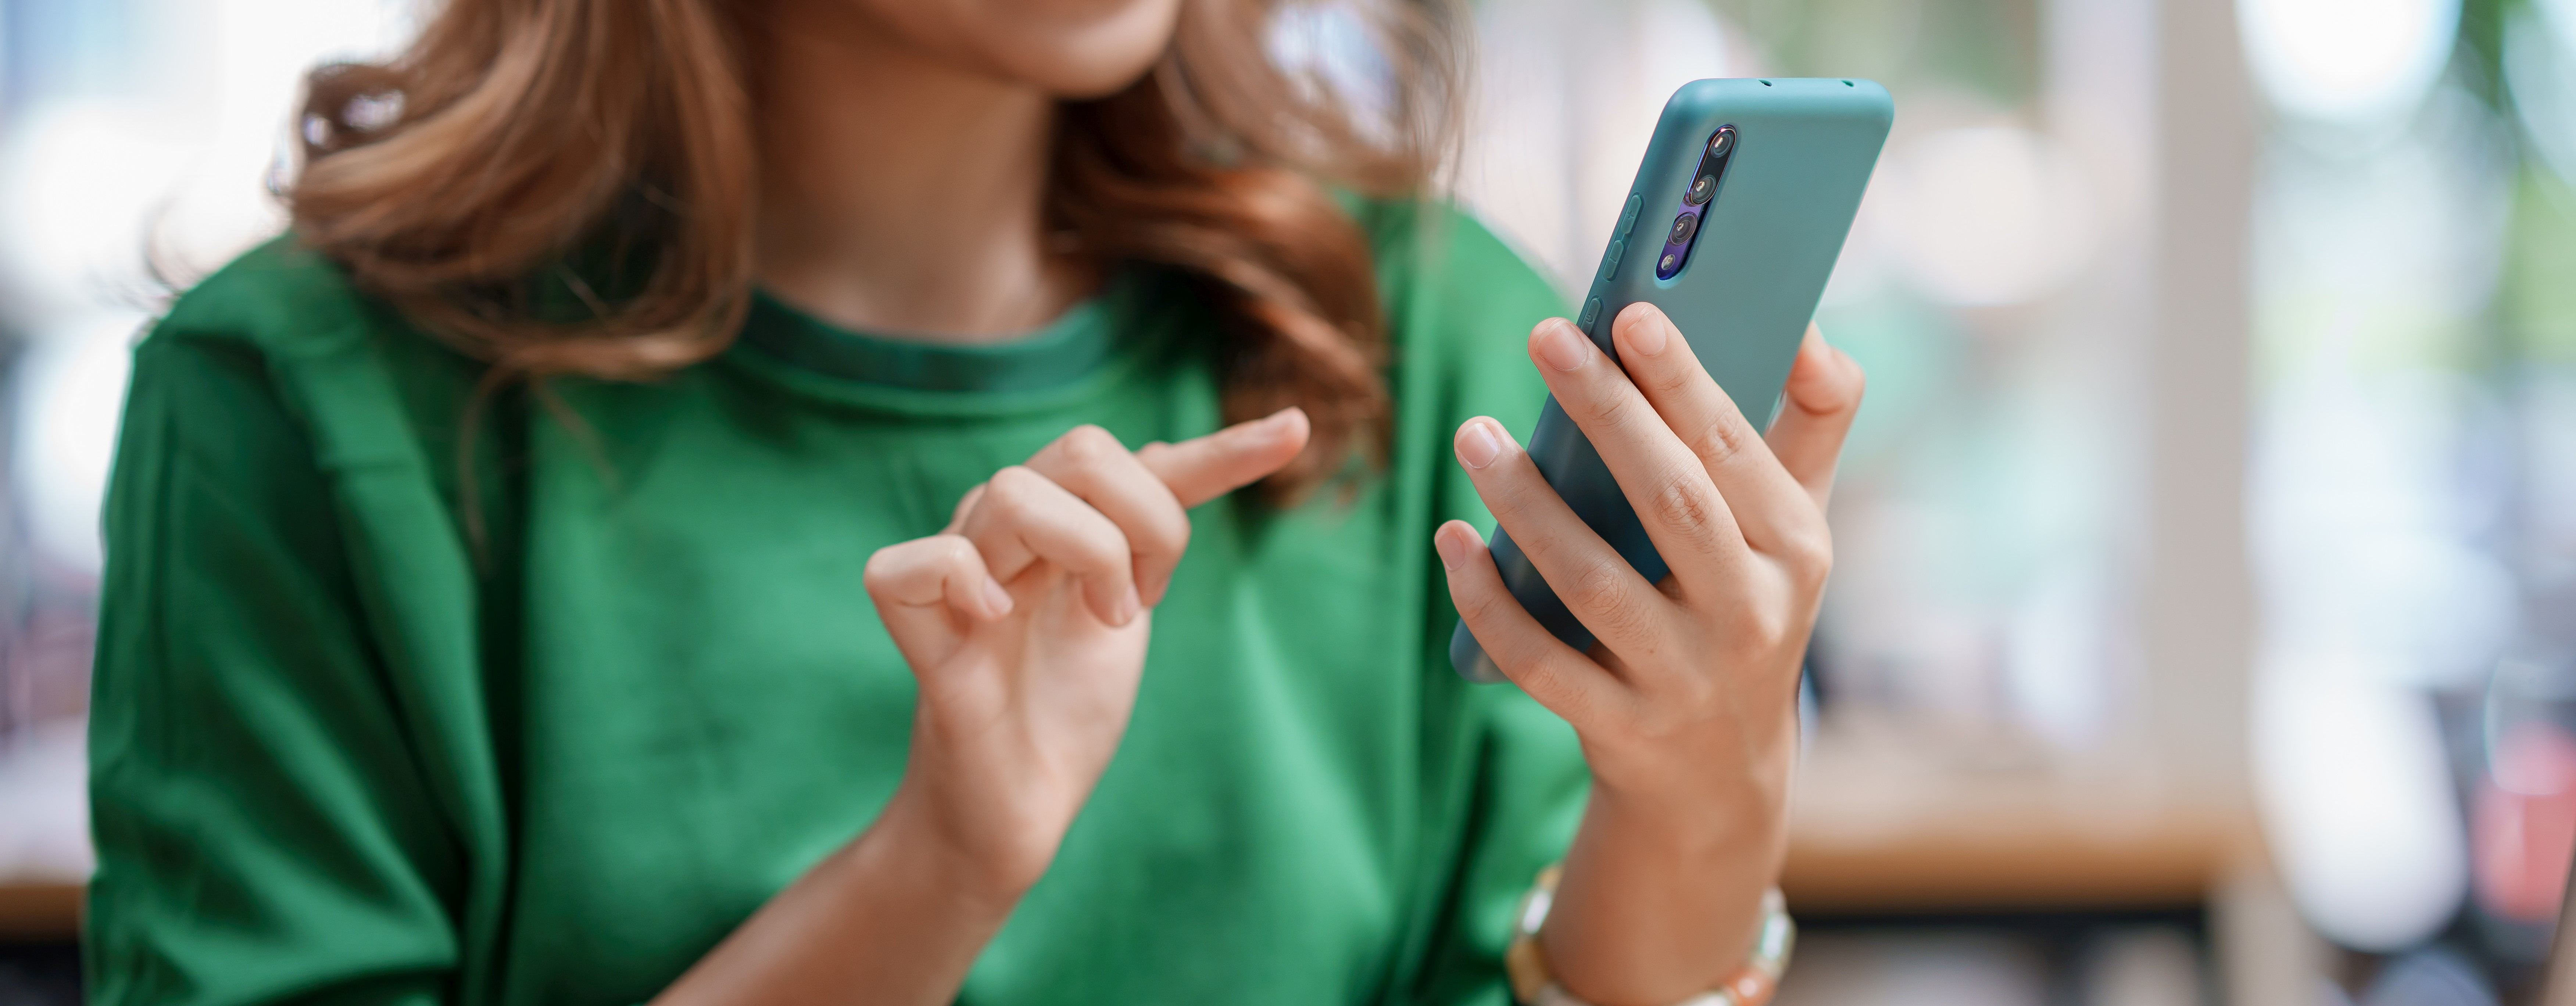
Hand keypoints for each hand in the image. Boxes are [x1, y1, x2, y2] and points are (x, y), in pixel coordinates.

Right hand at [863, 409, 1309, 898]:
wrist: (1018, 808)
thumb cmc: (1065, 713)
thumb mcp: (1127, 614)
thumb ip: (1141, 538)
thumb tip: (1168, 455)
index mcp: (1058, 521)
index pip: (1144, 464)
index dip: (1225, 448)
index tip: (1297, 431)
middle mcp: (1006, 528)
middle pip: (1084, 450)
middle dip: (1146, 525)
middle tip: (1138, 606)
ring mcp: (960, 570)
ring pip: (1017, 492)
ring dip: (1085, 558)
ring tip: (1097, 623)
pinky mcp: (916, 626)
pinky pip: (927, 560)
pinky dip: (968, 579)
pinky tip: (996, 620)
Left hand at [1432, 303, 1861, 1002]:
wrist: (1719, 773)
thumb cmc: (1746, 605)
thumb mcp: (1795, 527)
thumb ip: (1813, 423)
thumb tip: (1810, 328)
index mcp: (1796, 550)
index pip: (1734, 450)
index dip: (1684, 381)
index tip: (1630, 313)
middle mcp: (1750, 616)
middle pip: (1672, 501)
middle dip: (1608, 413)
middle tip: (1543, 336)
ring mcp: (1683, 678)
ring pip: (1592, 580)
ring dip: (1526, 503)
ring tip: (1473, 433)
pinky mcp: (1618, 726)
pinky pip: (1537, 659)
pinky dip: (1487, 600)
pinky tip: (1454, 540)